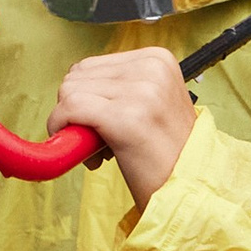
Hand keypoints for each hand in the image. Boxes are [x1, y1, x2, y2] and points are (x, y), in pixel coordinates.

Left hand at [48, 47, 197, 207]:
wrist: (189, 191)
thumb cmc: (164, 153)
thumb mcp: (151, 104)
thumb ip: (118, 87)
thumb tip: (70, 89)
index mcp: (157, 59)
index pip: (91, 66)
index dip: (85, 98)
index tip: (101, 125)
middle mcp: (151, 68)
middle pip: (76, 77)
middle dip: (77, 111)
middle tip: (100, 143)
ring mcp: (141, 91)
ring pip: (69, 92)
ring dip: (72, 125)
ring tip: (101, 151)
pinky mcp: (127, 117)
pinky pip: (69, 109)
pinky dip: (61, 129)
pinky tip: (84, 153)